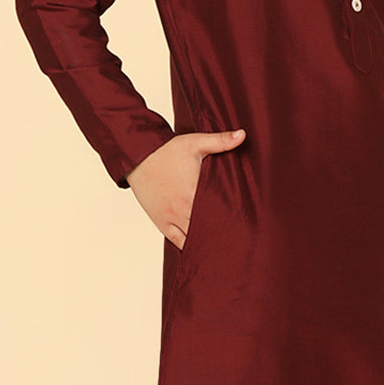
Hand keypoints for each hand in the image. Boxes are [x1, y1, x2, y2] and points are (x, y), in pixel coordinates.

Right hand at [125, 128, 245, 248]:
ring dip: (205, 241)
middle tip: (238, 241)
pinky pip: (176, 241)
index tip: (244, 225)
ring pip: (192, 239)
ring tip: (222, 249)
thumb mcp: (195, 142)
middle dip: (221, 234)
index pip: (218, 214)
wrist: (138, 156)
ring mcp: (171, 218)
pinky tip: (199, 250)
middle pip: (207, 230)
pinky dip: (188, 246)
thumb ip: (220, 141)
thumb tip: (243, 134)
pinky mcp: (162, 222)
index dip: (232, 221)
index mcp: (194, 193)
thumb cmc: (167, 150)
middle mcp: (183, 210)